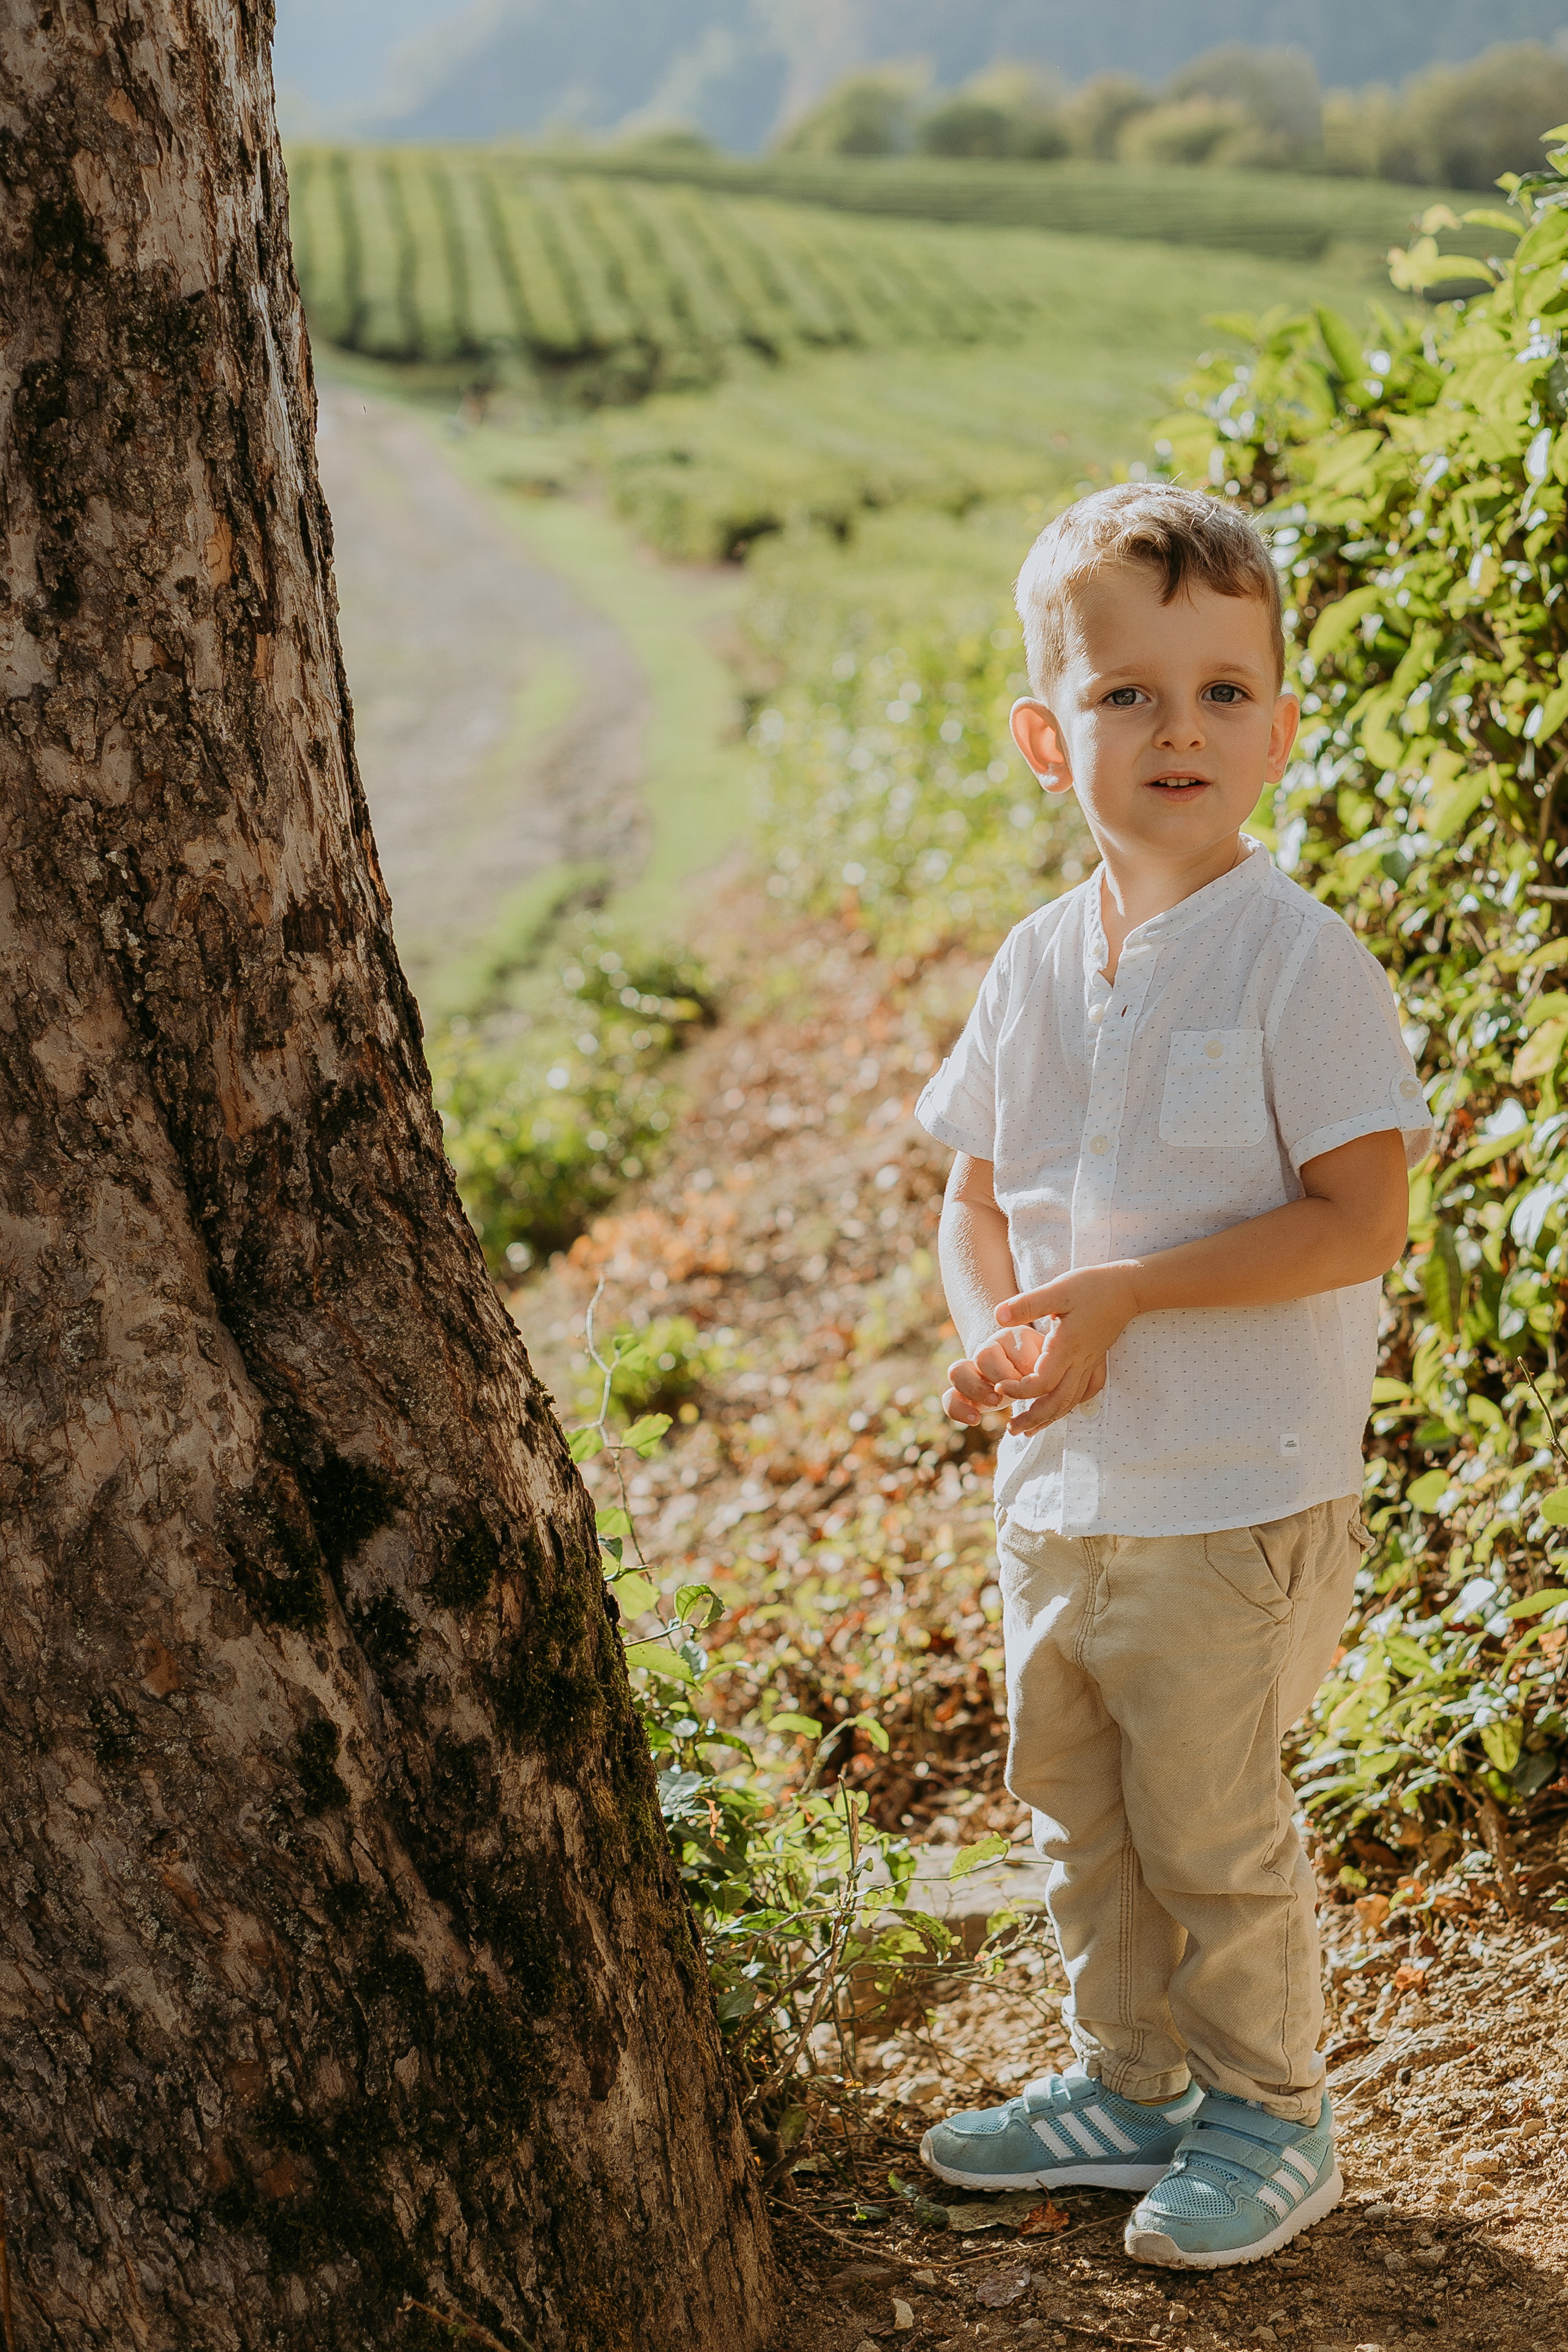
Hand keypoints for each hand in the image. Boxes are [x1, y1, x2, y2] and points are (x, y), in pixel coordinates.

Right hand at [943, 1323, 1045, 1426]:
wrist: (1035, 1373)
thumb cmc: (1049, 1367)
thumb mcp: (1057, 1359)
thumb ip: (1053, 1362)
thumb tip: (1038, 1375)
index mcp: (1014, 1337)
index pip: (1015, 1345)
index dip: (1026, 1364)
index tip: (1039, 1373)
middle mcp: (989, 1350)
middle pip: (983, 1356)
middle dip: (1001, 1375)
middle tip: (1015, 1389)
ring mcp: (974, 1370)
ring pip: (958, 1372)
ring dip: (977, 1389)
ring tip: (995, 1403)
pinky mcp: (966, 1393)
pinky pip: (951, 1398)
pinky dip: (959, 1409)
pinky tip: (975, 1419)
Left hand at [990, 1264, 1140, 1433]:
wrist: (1128, 1287)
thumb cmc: (1091, 1286)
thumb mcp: (1057, 1290)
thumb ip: (1027, 1304)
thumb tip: (997, 1316)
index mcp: (1066, 1347)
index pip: (1041, 1383)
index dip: (1018, 1390)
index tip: (998, 1387)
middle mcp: (1080, 1361)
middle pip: (1057, 1403)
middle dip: (1033, 1419)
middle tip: (1011, 1430)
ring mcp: (1090, 1363)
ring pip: (1071, 1401)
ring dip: (1049, 1418)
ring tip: (1029, 1429)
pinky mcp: (1097, 1360)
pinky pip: (1086, 1392)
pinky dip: (1071, 1405)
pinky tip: (1062, 1409)